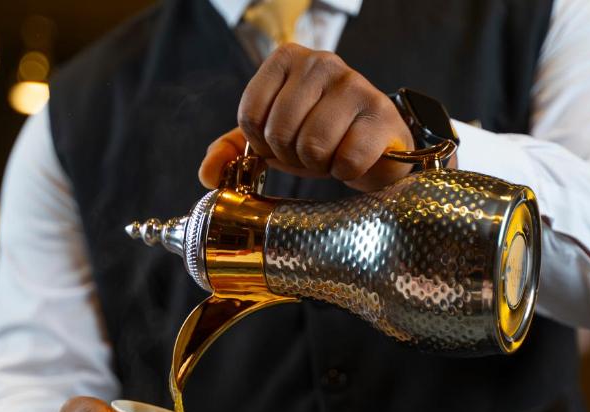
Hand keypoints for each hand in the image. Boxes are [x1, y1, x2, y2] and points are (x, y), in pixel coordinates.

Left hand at [199, 44, 413, 192]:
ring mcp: (354, 83)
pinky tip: (354, 159)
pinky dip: (346, 171)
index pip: (250, 115)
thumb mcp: (273, 139)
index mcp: (286, 59)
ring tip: (333, 155)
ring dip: (320, 165)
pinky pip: (346, 159)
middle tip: (312, 153)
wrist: (376, 148)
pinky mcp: (381, 113)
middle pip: (280, 132)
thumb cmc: (322, 137)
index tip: (285, 143)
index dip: (265, 145)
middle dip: (293, 157)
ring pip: (313, 146)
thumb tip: (208, 173)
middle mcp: (320, 62)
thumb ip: (234, 150)